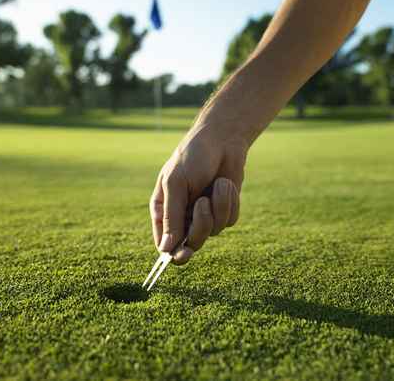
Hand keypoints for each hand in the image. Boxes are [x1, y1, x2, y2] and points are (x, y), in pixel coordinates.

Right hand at [149, 124, 246, 264]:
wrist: (222, 140)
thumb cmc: (192, 157)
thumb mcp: (176, 183)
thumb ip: (172, 216)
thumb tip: (165, 249)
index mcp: (163, 210)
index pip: (164, 243)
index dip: (172, 253)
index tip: (183, 253)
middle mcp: (183, 216)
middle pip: (191, 244)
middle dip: (200, 225)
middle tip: (203, 204)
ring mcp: (204, 215)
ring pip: (213, 232)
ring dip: (218, 207)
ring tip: (217, 184)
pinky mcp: (224, 210)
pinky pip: (229, 220)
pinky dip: (230, 202)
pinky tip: (225, 183)